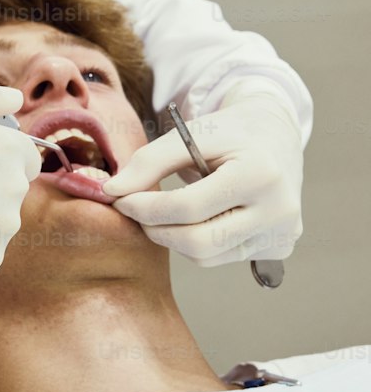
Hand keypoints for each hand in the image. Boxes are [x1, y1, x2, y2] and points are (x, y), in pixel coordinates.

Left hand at [101, 83, 304, 267]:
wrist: (276, 137)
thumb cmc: (230, 133)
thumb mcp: (191, 133)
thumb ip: (149, 161)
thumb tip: (111, 192)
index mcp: (260, 174)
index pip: (189, 207)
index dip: (146, 207)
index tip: (119, 198)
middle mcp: (279, 211)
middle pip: (198, 242)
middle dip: (155, 229)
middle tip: (134, 210)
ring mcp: (281, 235)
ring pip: (206, 256)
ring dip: (173, 237)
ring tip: (164, 211)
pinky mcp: (278, 249)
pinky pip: (220, 257)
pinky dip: (196, 243)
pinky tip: (195, 218)